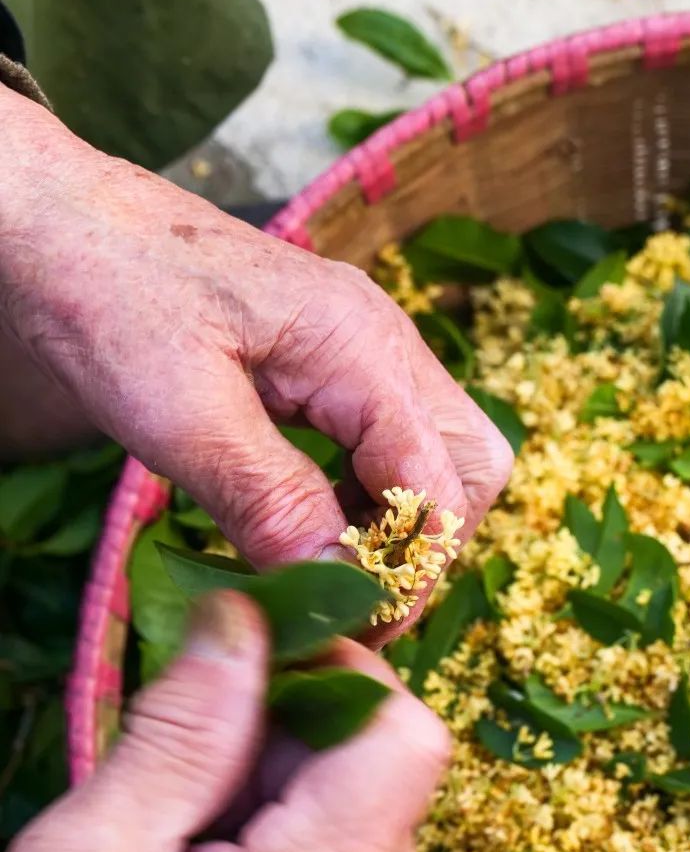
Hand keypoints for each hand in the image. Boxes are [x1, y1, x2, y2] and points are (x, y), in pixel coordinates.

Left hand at [0, 89, 511, 587]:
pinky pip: (389, 441)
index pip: (438, 483)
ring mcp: (366, 348)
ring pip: (438, 455)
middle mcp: (384, 343)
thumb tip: (338, 585)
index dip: (408, 569)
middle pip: (469, 466)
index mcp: (360, 347)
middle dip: (426, 546)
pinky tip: (307, 524)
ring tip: (326, 570)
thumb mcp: (178, 412)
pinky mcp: (335, 361)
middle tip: (355, 601)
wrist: (59, 223)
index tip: (357, 627)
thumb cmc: (106, 299)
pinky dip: (366, 496)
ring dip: (398, 525)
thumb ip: (267, 496)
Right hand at [0, 591, 448, 851]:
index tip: (256, 662)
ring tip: (191, 834)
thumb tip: (249, 614)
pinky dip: (302, 840)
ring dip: (295, 787)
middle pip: (389, 771)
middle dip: (299, 733)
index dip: (342, 672)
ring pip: (376, 813)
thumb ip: (187, 725)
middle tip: (189, 759)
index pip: (406, 737)